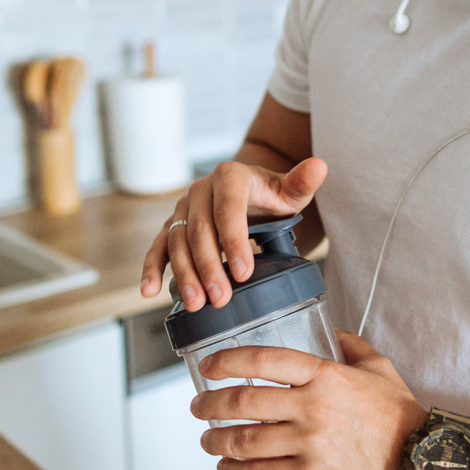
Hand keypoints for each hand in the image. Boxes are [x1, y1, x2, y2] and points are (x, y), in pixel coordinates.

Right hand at [141, 157, 326, 310]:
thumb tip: (320, 166)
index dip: (234, 240)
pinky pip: (159, 247)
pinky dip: (151, 268)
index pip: (228, 209)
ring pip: (177, 241)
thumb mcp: (291, 190)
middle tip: (220, 298)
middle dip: (209, 267)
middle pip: (200, 230)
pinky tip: (149, 291)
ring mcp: (184, 209)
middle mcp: (201, 190)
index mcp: (230, 177)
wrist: (249, 193)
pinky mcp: (173, 226)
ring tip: (196, 303)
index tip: (244, 271)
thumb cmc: (272, 195)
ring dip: (184, 274)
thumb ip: (302, 181)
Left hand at [192, 329, 427, 469]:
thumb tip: (333, 332)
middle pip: (243, 401)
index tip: (209, 367)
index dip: (227, 361)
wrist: (424, 462)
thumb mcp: (379, 368)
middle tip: (199, 408)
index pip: (263, 359)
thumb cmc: (402, 416)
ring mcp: (309, 443)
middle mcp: (312, 406)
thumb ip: (351, 346)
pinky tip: (227, 469)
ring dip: (216, 441)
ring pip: (245, 440)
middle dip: (211, 405)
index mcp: (325, 374)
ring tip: (208, 441)